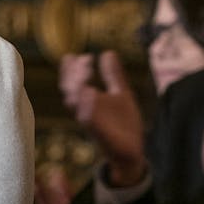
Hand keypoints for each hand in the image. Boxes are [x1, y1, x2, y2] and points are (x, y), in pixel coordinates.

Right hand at [58, 51, 146, 186]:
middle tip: (84, 61)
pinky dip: (88, 108)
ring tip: (84, 75)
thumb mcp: (121, 94)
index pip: (72, 82)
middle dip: (73, 76)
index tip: (79, 56)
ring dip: (77, 89)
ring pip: (76, 106)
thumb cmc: (123, 124)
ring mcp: (92, 124)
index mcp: (88, 102)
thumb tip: (107, 52)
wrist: (133, 151)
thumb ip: (113, 75)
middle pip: (70, 92)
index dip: (71, 69)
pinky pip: (90, 122)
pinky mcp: (101, 135)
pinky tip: (91, 93)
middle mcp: (85, 112)